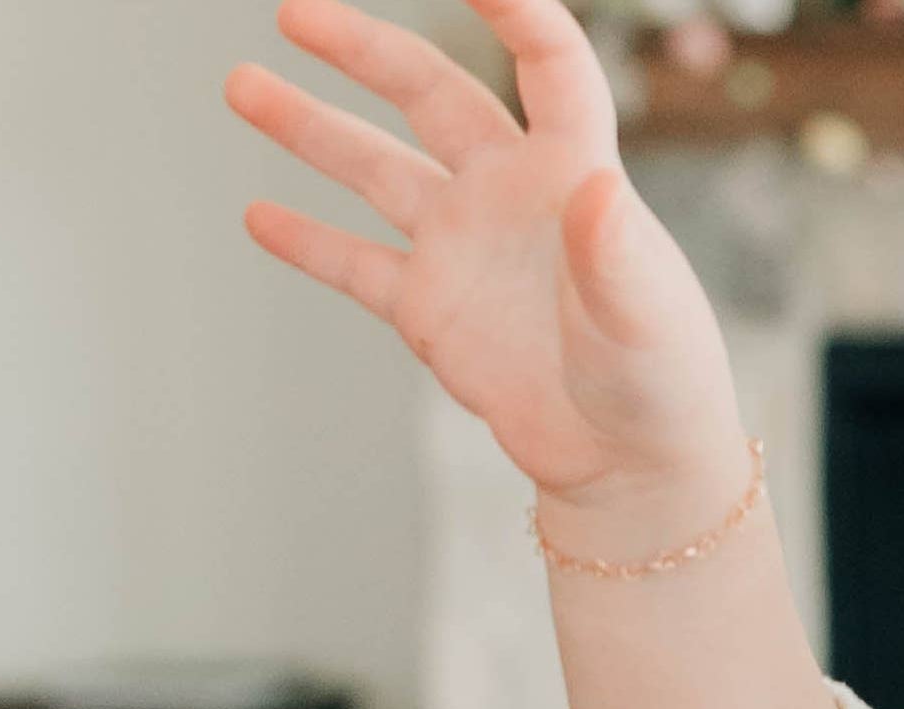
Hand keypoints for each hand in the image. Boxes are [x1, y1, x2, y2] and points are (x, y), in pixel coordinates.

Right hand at [227, 0, 743, 528]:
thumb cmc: (662, 387)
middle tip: (292, 12)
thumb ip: (616, 255)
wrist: (633, 468)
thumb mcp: (645, 318)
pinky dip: (310, 242)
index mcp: (574, 174)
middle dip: (363, 50)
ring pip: (375, 168)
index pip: (549, 65)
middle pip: (430, 94)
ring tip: (242, 83)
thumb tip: (600, 191)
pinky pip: (358, 265)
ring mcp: (465, 248)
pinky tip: (258, 214)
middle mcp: (509, 194)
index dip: (516, 11)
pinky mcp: (433, 311)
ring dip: (310, 127)